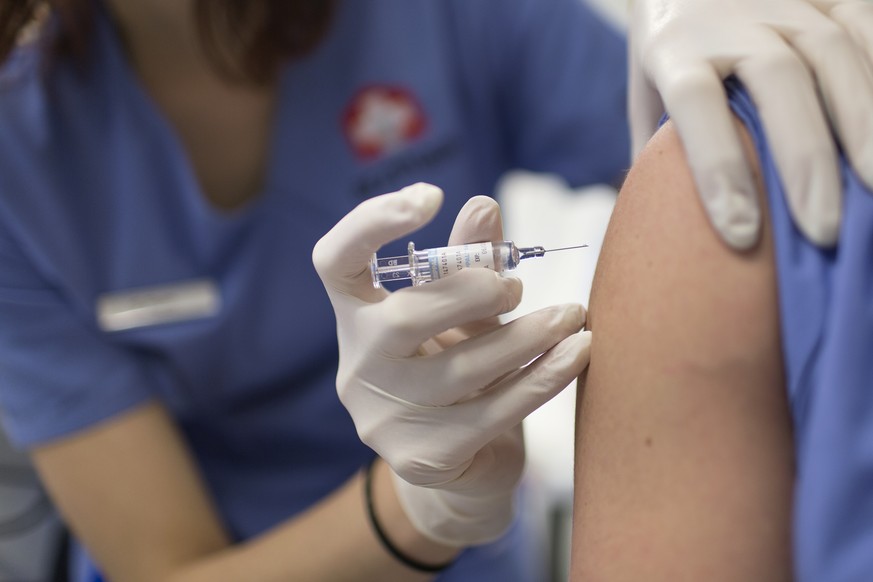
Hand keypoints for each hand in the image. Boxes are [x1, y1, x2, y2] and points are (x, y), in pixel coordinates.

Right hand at [312, 183, 590, 545]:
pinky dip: (544, 378)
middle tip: (515, 287)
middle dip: (470, 292)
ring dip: (527, 336)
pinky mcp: (424, 458)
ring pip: (460, 371)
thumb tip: (485, 206)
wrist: (464, 460)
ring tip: (571, 316)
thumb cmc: (458, 365)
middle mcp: (359, 366)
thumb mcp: (462, 311)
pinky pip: (494, 413)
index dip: (371, 223)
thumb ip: (470, 262)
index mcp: (357, 316)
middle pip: (402, 318)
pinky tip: (578, 352)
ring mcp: (385, 418)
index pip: (335, 262)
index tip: (432, 196)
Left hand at [630, 0, 872, 248]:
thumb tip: (667, 225)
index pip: (696, 103)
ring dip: (860, 125)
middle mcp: (732, 18)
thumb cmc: (671, 46)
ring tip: (871, 191)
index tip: (740, 232)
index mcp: (675, 46)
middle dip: (804, 159)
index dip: (717, 167)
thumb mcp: (648, 90)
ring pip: (834, 54)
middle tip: (819, 230)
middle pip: (778, 80)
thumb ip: (657, 148)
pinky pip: (866, 31)